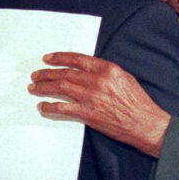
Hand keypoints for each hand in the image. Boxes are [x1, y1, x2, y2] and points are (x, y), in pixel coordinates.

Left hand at [28, 52, 170, 157]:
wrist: (144, 122)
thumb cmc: (137, 101)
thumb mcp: (124, 77)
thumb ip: (104, 71)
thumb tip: (87, 70)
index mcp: (107, 68)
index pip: (77, 59)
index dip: (59, 58)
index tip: (48, 58)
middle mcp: (97, 80)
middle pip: (65, 73)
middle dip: (47, 73)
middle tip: (36, 75)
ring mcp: (91, 97)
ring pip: (60, 88)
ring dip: (44, 87)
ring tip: (34, 87)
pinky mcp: (88, 113)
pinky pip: (62, 108)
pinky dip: (49, 107)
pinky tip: (42, 106)